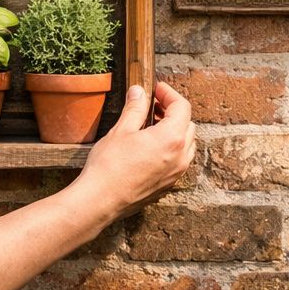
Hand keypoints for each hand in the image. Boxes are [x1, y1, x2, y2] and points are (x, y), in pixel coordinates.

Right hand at [74, 81, 195, 220]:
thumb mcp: (121, 130)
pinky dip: (172, 149)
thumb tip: (139, 92)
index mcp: (171, 138)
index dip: (169, 94)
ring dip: (175, 131)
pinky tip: (151, 147)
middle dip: (173, 111)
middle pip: (188, 125)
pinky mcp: (168, 185)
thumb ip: (135, 108)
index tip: (157, 89)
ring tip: (152, 125)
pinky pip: (179, 161)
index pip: (182, 107)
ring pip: (187, 144)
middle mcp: (180, 157)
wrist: (100, 200)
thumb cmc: (109, 166)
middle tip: (153, 105)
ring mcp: (176, 173)